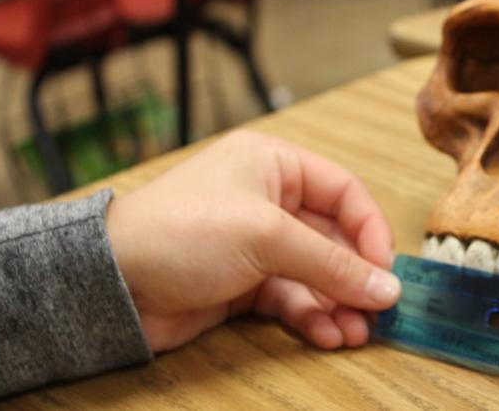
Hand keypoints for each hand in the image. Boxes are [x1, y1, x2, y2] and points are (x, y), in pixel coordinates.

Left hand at [106, 130, 399, 352]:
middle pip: (334, 238)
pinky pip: (293, 297)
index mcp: (274, 165)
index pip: (345, 192)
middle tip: (378, 310)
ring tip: (356, 332)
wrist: (112, 282)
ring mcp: (257, 244)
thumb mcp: (265, 236)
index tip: (386, 270)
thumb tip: (386, 287)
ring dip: (338, 302)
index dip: (371, 230)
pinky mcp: (245, 282)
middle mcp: (269, 200)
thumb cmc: (178, 232)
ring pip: (315, 273)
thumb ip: (331, 263)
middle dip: (355, 276)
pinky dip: (312, 315)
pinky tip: (328, 334)